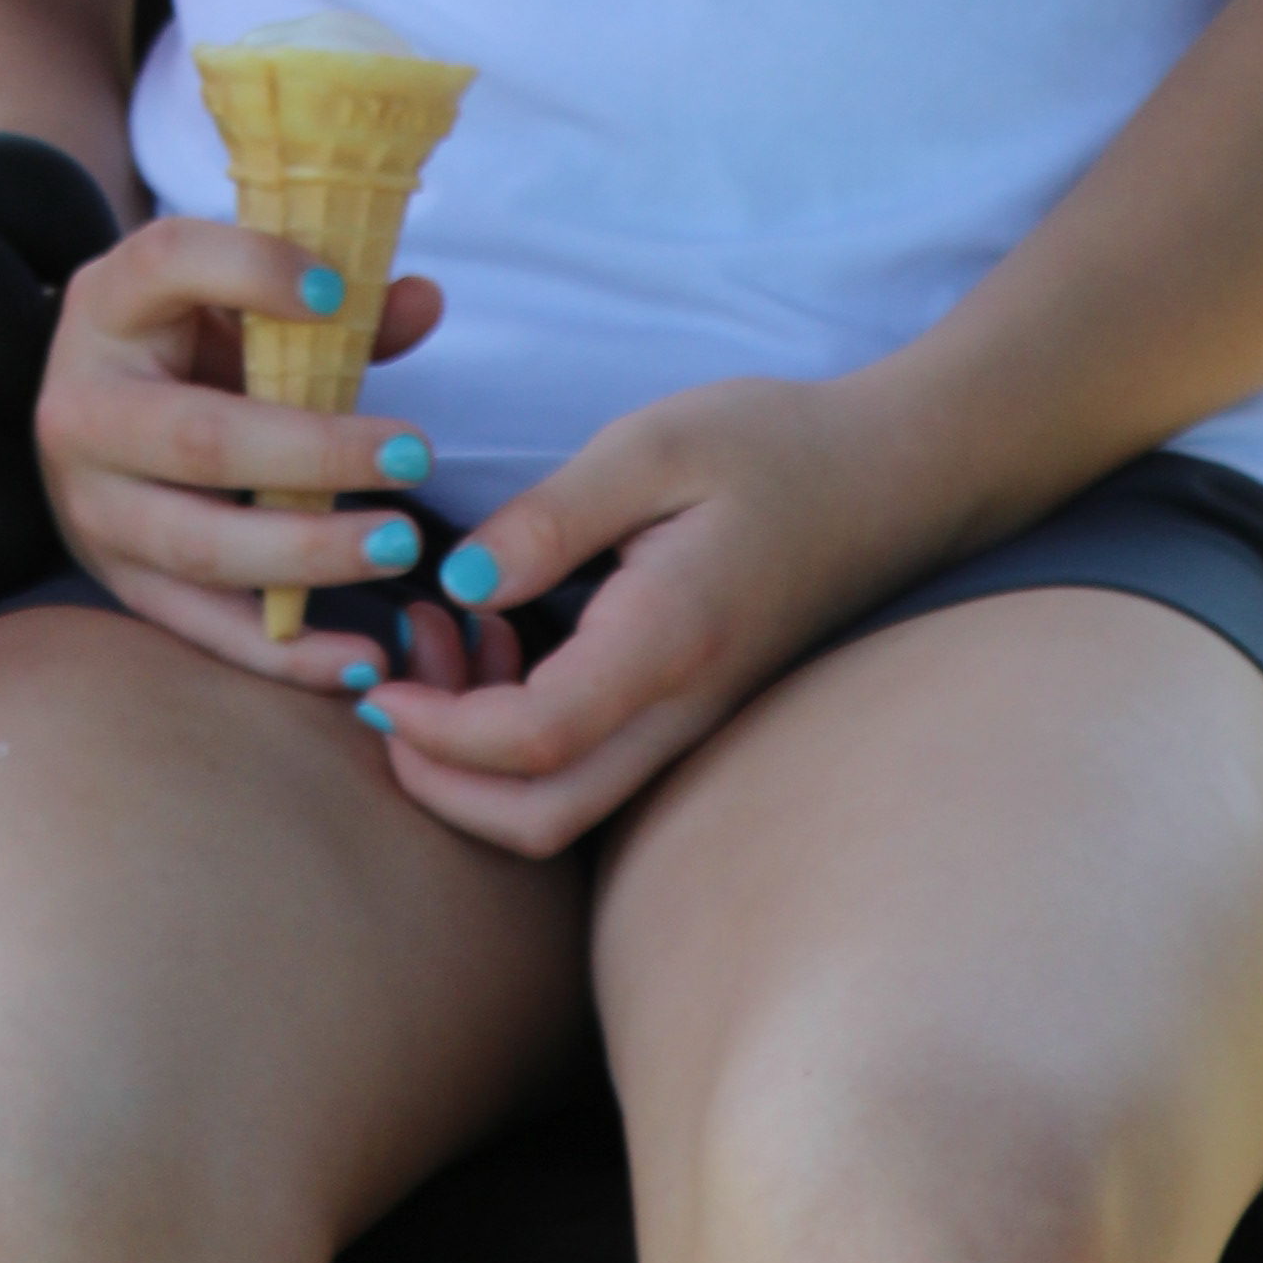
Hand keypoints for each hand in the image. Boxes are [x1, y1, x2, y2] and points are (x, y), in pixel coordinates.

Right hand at [33, 209, 452, 684]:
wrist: (87, 421)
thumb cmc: (180, 345)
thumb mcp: (228, 302)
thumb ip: (329, 307)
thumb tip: (422, 302)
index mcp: (109, 303)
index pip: (168, 262)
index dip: (250, 269)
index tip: (335, 292)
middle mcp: (84, 406)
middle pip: (200, 437)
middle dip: (314, 453)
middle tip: (414, 455)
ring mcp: (94, 506)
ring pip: (202, 545)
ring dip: (310, 554)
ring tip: (399, 542)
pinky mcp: (121, 583)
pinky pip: (207, 631)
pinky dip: (287, 656)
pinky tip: (363, 661)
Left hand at [351, 374, 934, 856]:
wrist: (888, 479)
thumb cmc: (773, 447)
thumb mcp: (653, 446)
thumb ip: (551, 518)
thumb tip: (459, 585)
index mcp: (667, 642)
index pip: (536, 742)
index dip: (440, 736)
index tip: (374, 685)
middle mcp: (681, 710)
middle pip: (544, 816)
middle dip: (442, 783)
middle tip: (381, 691)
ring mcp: (689, 724)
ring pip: (566, 804)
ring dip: (476, 759)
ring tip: (432, 636)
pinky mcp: (685, 713)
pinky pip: (590, 765)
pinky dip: (517, 736)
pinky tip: (495, 635)